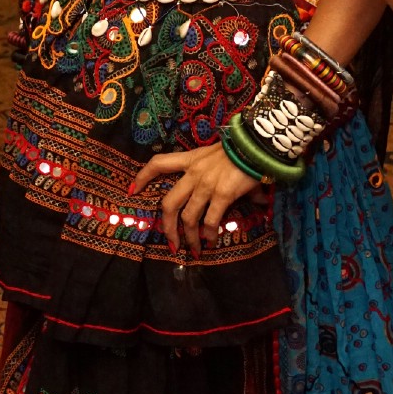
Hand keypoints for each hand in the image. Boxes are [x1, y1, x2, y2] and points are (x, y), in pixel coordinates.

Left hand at [130, 144, 265, 252]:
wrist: (258, 144)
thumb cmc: (242, 148)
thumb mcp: (221, 155)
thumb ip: (219, 174)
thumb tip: (239, 191)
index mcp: (191, 159)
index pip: (159, 164)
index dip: (143, 177)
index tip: (134, 190)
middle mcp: (194, 174)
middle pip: (169, 203)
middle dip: (167, 227)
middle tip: (172, 241)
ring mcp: (206, 185)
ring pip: (189, 217)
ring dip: (190, 237)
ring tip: (194, 249)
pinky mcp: (222, 194)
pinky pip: (210, 220)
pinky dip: (209, 234)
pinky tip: (211, 242)